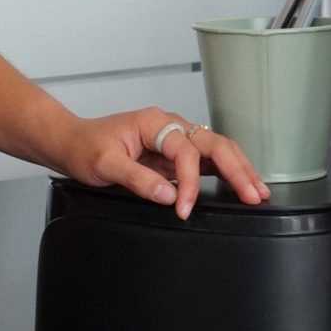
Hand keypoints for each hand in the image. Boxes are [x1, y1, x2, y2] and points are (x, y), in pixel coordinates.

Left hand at [51, 107, 268, 218]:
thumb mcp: (104, 164)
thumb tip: (168, 194)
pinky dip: (227, 172)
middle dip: (236, 169)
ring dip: (239, 169)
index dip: (189, 181)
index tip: (184, 207)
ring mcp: (175, 139)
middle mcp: (170, 126)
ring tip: (258, 191)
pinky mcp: (174, 154)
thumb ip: (137, 178)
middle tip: (253, 195)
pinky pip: (208, 160)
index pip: (186, 151)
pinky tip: (241, 185)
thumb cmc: (85, 147)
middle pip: (214, 144)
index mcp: (155, 123)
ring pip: (217, 149)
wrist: (72, 143)